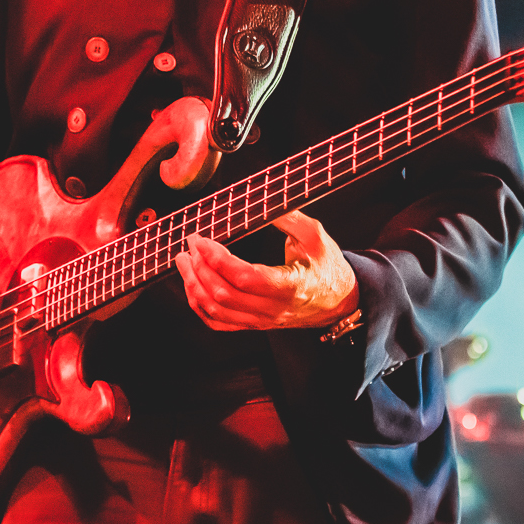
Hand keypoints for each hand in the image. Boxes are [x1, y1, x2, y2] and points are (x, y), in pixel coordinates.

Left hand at [174, 211, 358, 331]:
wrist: (339, 300)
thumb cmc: (327, 267)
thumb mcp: (315, 236)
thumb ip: (289, 217)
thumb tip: (262, 199)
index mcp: (290, 286)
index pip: (245, 277)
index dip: (218, 259)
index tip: (202, 240)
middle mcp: (273, 308)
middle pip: (224, 295)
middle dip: (200, 268)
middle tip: (191, 243)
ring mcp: (262, 320)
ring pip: (217, 311)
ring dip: (194, 286)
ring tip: (183, 261)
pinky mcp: (255, 325)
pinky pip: (219, 323)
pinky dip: (199, 306)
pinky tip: (192, 287)